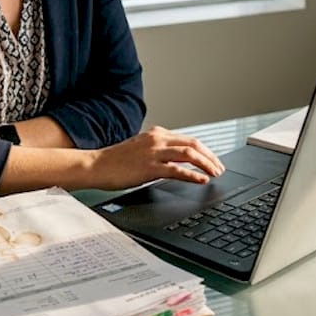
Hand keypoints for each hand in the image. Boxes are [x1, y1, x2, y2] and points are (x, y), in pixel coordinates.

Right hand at [87, 126, 224, 190]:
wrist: (96, 165)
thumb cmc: (116, 160)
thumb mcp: (141, 149)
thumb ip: (159, 150)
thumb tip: (177, 159)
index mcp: (156, 134)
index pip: (188, 139)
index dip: (205, 150)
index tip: (213, 160)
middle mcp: (157, 139)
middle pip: (193, 144)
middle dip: (210, 157)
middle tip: (219, 168)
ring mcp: (153, 153)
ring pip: (189, 154)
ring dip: (206, 164)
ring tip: (215, 174)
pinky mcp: (149, 167)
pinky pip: (177, 170)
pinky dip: (192, 175)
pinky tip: (201, 180)